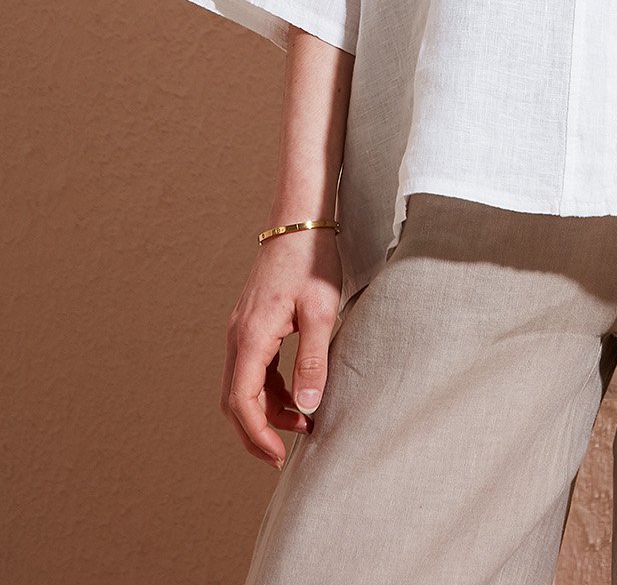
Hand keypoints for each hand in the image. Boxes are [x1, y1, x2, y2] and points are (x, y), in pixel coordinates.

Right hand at [220, 228, 342, 468]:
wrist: (300, 221)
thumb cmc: (312, 262)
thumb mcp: (322, 313)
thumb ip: (313, 361)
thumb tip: (308, 408)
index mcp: (252, 336)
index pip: (242, 401)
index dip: (257, 434)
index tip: (280, 456)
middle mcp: (239, 336)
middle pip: (234, 400)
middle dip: (256, 431)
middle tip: (285, 454)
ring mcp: (242, 329)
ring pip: (242, 385)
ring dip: (265, 410)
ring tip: (302, 423)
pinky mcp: (253, 324)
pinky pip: (252, 368)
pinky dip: (268, 389)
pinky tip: (295, 394)